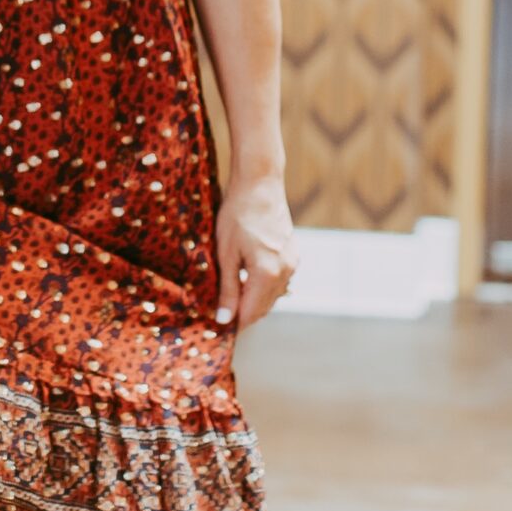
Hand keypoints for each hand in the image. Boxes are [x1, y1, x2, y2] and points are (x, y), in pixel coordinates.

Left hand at [216, 173, 296, 329]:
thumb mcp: (226, 253)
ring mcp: (292, 263)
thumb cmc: (237, 214)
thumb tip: (224, 319)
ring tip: (231, 297)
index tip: (218, 326)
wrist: (260, 184)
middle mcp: (285, 272)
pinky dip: (264, 287)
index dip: (234, 323)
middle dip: (244, 315)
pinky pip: (279, 281)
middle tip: (221, 314)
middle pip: (264, 308)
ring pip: (273, 296)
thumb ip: (227, 288)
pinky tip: (247, 279)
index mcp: (267, 273)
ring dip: (254, 301)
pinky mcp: (293, 255)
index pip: (251, 313)